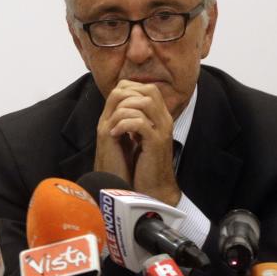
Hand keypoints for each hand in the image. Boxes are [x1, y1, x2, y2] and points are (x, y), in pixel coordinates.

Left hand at [94, 80, 180, 205]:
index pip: (149, 88)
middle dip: (126, 97)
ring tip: (112, 125)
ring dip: (122, 111)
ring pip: (144, 103)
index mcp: (160, 117)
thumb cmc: (141, 163)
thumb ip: (133, 117)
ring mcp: (162, 130)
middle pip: (149, 91)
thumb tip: (120, 100)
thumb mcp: (136, 135)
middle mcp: (165, 120)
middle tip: (112, 112)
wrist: (151, 187)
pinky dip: (123, 125)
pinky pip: (140, 122)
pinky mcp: (156, 142)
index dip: (129, 90)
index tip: (113, 104)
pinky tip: (114, 134)